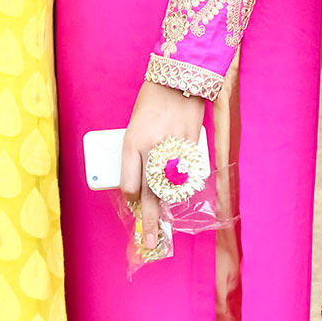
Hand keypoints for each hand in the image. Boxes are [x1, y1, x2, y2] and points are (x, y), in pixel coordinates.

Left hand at [119, 80, 206, 245]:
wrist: (181, 79)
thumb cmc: (152, 101)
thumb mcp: (136, 127)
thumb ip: (138, 154)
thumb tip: (144, 182)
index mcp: (132, 142)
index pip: (129, 185)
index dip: (131, 200)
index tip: (134, 203)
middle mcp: (152, 149)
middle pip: (150, 196)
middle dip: (149, 222)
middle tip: (150, 241)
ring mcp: (174, 150)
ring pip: (171, 190)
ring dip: (168, 204)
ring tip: (166, 217)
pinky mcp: (193, 148)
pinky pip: (187, 177)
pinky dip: (184, 186)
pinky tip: (181, 190)